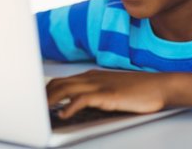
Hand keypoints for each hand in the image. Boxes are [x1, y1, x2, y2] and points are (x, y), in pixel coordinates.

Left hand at [46, 70, 168, 118]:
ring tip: (40, 113)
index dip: (45, 92)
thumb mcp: (111, 89)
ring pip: (65, 90)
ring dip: (50, 102)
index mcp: (91, 76)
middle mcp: (91, 78)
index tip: (35, 103)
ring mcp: (99, 85)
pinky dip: (70, 107)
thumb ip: (94, 94)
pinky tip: (64, 116)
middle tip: (31, 110)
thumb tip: (75, 107)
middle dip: (42, 97)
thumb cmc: (138, 90)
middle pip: (58, 84)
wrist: (159, 86)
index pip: (60, 81)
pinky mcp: (107, 95)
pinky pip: (82, 100)